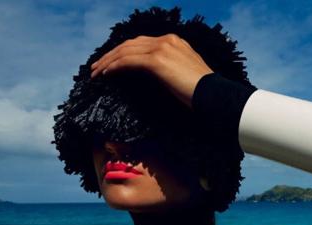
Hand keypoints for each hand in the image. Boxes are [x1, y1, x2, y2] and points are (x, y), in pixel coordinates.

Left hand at [90, 33, 213, 109]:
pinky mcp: (157, 61)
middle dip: (112, 55)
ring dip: (108, 61)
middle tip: (98, 67)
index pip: (142, 43)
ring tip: (96, 72)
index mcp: (175, 42)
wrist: (215, 96)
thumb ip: (172, 70)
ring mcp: (162, 48)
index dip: (124, 51)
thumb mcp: (186, 75)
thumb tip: (158, 77)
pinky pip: (128, 61)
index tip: (113, 63)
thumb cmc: (204, 93)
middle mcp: (167, 40)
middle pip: (131, 44)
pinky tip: (106, 74)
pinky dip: (115, 67)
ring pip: (126, 51)